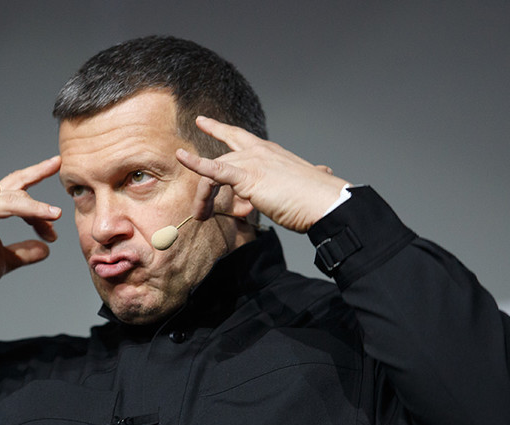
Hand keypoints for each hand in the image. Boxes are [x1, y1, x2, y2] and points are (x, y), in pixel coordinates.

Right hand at [0, 155, 62, 298]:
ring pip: (7, 200)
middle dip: (37, 172)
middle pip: (14, 185)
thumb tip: (46, 249)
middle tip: (58, 162)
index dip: (41, 209)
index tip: (56, 226)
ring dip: (32, 206)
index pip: (20, 197)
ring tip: (53, 214)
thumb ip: (23, 252)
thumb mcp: (3, 262)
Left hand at [175, 116, 349, 232]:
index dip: (224, 130)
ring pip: (216, 167)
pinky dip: (196, 164)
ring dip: (203, 195)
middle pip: (227, 146)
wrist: (325, 203)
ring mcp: (253, 161)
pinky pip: (214, 169)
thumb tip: (326, 173)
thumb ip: (312, 178)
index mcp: (273, 153)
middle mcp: (261, 152)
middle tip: (201, 131)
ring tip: (201, 215)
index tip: (208, 123)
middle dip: (212, 137)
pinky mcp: (247, 176)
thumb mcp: (305, 185)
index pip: (244, 138)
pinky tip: (183, 158)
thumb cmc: (317, 198)